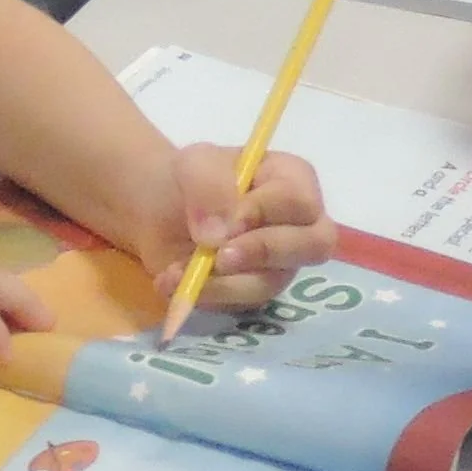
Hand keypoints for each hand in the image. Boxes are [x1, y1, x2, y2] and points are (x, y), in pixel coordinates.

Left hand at [126, 143, 337, 311]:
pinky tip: (171, 281)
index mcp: (292, 180)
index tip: (229, 220)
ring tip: (178, 269)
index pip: (301, 200)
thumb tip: (219, 236)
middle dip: (262, 251)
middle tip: (218, 255)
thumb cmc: (189, 180)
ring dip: (222, 281)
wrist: (158, 212)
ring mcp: (280, 263)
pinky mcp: (254, 293)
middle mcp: (298, 224)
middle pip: (313, 245)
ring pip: (271, 282)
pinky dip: (204, 295)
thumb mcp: (193, 165)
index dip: (266, 212)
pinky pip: (241, 305)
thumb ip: (210, 186)